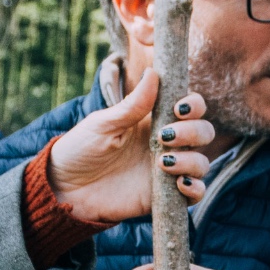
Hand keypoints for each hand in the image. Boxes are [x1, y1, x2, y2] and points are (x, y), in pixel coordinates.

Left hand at [47, 69, 214, 223]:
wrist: (65, 188)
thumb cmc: (81, 150)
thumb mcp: (104, 124)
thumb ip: (133, 104)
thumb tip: (154, 73)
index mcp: (154, 120)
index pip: (190, 107)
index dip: (194, 105)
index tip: (178, 108)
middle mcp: (167, 144)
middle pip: (203, 132)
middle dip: (193, 132)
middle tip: (164, 137)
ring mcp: (168, 171)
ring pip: (202, 162)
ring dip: (191, 160)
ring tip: (161, 163)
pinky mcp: (164, 197)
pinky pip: (195, 194)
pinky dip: (196, 188)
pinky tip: (179, 183)